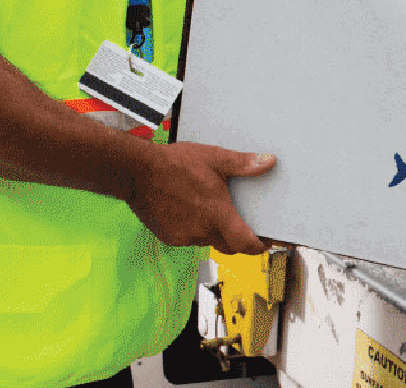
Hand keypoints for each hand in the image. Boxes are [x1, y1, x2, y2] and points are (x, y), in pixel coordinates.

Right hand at [122, 142, 275, 254]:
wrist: (136, 172)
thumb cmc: (175, 164)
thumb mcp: (215, 158)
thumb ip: (244, 164)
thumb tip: (269, 162)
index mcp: (217, 215)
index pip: (245, 244)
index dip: (259, 246)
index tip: (267, 242)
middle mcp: (201, 231)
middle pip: (228, 246)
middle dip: (240, 240)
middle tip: (246, 226)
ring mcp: (182, 236)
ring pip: (208, 241)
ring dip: (215, 231)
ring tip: (216, 210)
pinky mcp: (167, 236)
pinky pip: (189, 238)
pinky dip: (197, 229)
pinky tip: (194, 211)